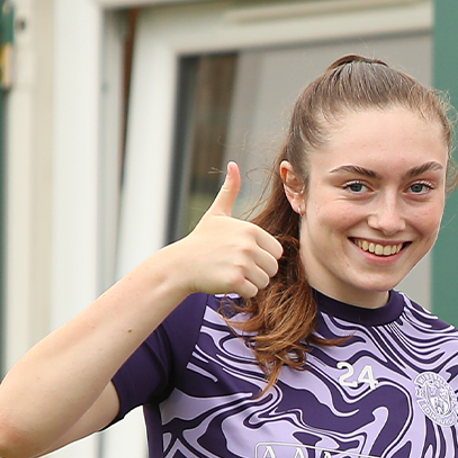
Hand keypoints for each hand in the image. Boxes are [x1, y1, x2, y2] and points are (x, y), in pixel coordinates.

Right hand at [153, 162, 285, 297]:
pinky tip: (225, 282)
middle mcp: (248, 245)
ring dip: (250, 282)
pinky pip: (253, 292)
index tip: (241, 254)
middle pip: (272, 268)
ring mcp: (242, 262)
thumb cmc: (201, 240)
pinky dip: (242, 292)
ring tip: (230, 273)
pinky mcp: (235, 280)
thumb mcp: (217, 213)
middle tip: (235, 266)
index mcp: (251, 229)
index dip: (262, 256)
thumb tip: (233, 164)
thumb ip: (230, 190)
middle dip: (258, 271)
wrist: (180, 264)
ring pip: (264, 281)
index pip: (276, 252)